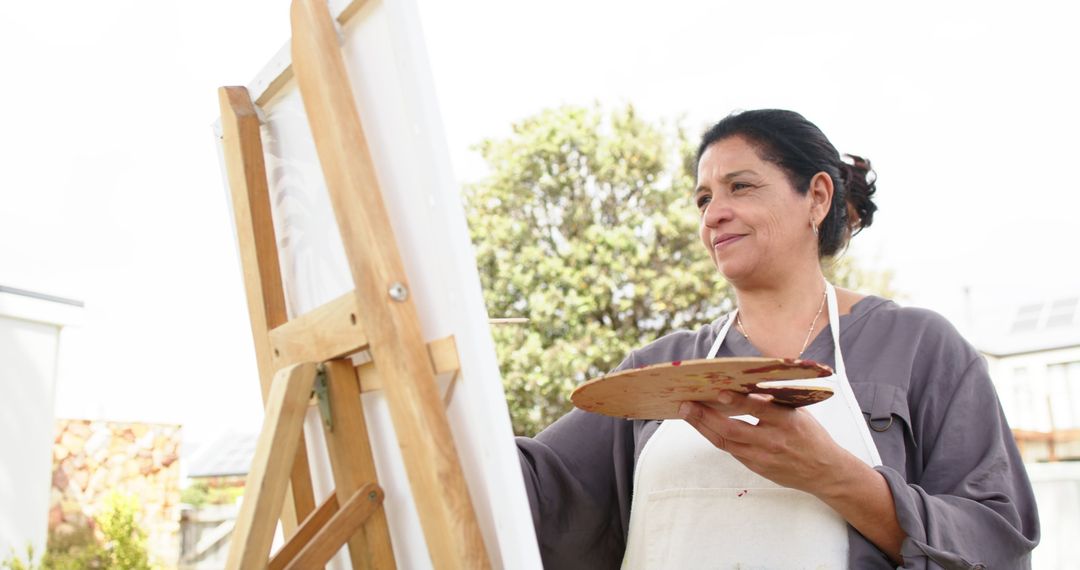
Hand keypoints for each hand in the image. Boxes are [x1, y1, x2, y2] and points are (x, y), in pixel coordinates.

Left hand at [678, 391, 861, 497]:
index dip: (737, 401)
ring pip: (725, 442)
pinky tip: (704, 426)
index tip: (719, 392)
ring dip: (703, 427)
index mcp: (786, 421)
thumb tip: (745, 383)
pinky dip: (716, 437)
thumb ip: (774, 400)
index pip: (758, 409)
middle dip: (705, 416)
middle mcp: (772, 441)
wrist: (825, 472)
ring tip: (687, 413)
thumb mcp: (798, 412)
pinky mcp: (756, 468)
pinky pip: (731, 451)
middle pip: (732, 430)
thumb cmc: (811, 435)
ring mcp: (762, 458)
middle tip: (686, 404)